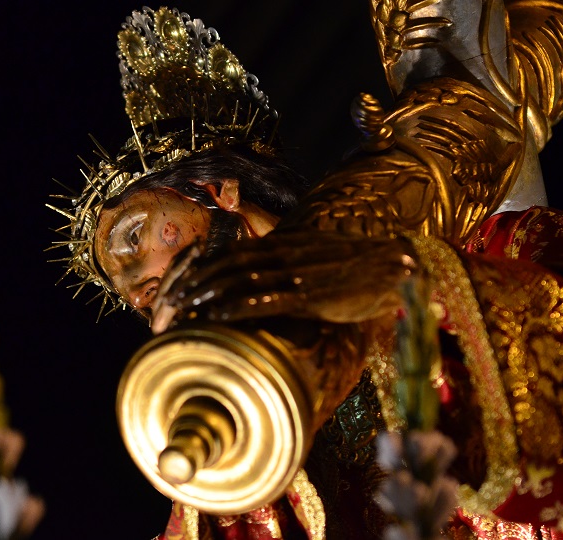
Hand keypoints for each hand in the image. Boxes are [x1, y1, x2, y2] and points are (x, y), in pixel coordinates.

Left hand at [151, 229, 418, 333]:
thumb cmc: (354, 266)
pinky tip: (216, 318)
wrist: (394, 263)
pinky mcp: (306, 294)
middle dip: (192, 283)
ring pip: (235, 281)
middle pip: (224, 265)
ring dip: (205, 296)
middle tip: (169, 302)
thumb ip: (287, 266)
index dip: (201, 269)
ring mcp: (292, 273)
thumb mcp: (314, 258)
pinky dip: (234, 308)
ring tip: (182, 311)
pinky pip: (262, 299)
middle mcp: (281, 253)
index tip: (180, 284)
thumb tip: (265, 282)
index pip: (230, 253)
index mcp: (281, 244)